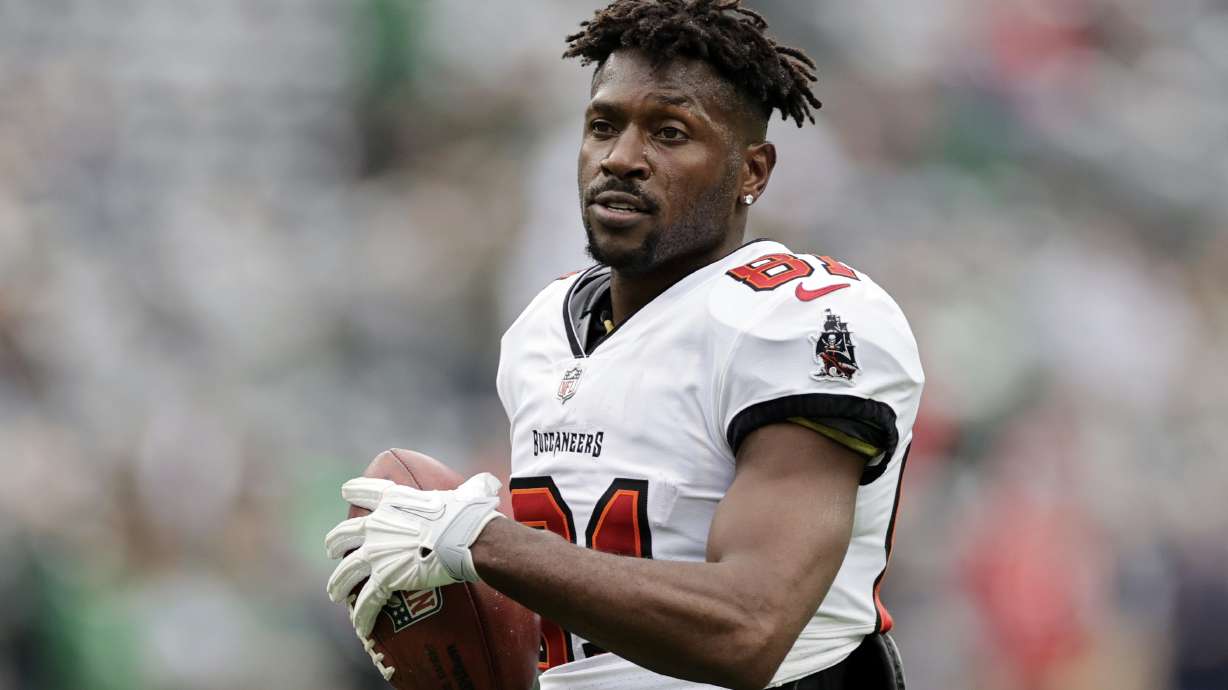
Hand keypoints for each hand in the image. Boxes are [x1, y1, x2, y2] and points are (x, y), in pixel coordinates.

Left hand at [324, 472, 502, 636]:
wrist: (465, 537)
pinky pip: (366, 601)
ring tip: (335, 593)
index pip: (365, 490)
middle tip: (333, 550)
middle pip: (344, 534)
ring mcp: (377, 553)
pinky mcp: (384, 578)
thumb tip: (489, 483)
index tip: (346, 490)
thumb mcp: (469, 491)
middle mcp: (377, 525)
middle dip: (335, 543)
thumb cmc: (469, 513)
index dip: (354, 490)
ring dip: (339, 584)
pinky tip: (360, 625)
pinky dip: (362, 615)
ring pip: (346, 572)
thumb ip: (473, 486)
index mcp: (394, 500)